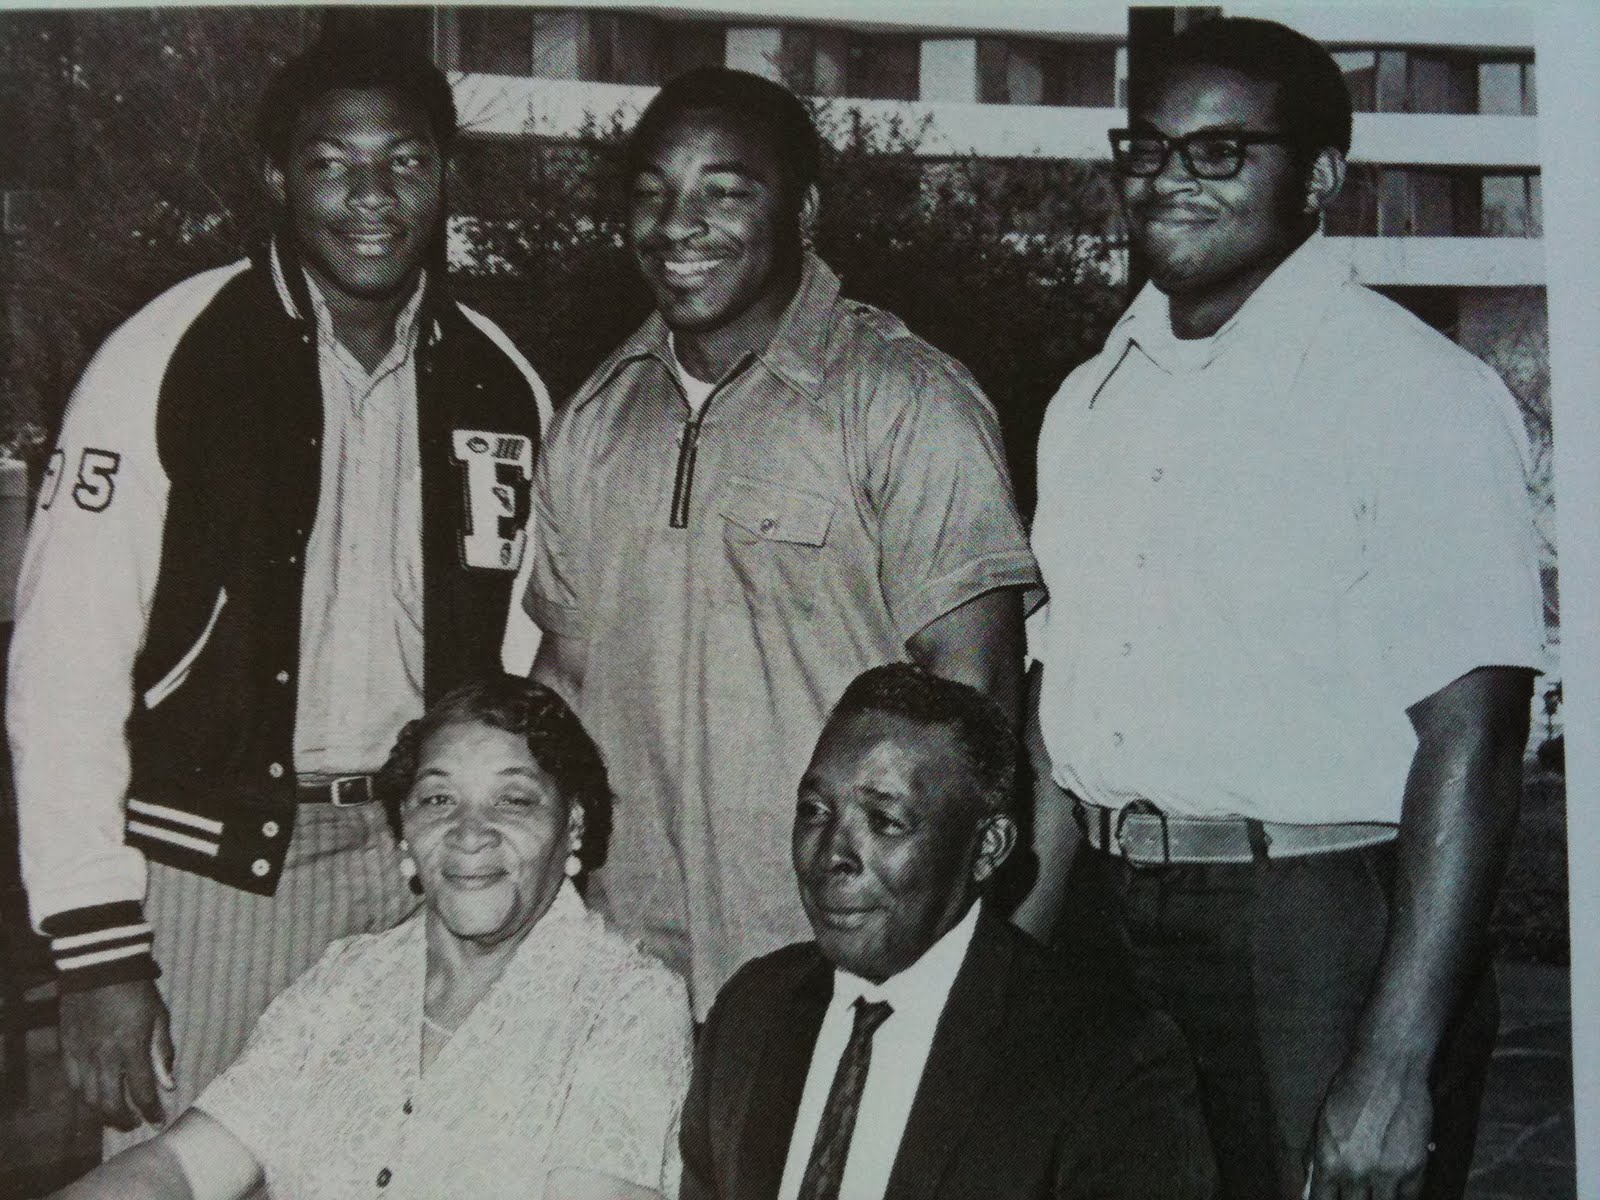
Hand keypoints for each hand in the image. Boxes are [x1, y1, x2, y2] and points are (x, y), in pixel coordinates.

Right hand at [59, 978, 173, 1130]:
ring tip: (116, 1115)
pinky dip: (84, 1096)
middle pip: (110, 1105)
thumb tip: (169, 1085)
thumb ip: (163, 1053)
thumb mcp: (160, 1018)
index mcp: (132, 1049)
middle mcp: (104, 1057)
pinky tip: (96, 1096)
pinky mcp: (67, 1049)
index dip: (151, 1112)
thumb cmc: (138, 991)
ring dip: (103, 1113)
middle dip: (124, 1120)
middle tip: (135, 1122)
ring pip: (88, 1099)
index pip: (142, 1093)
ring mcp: (82, 1055)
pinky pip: (72, 1083)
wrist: (102, 967)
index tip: (158, 1119)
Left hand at [1307, 1046, 1432, 1199]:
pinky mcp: (1415, 1168)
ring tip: (1375, 1193)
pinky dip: (1402, 1196)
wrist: (1387, 1070)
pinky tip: (1396, 1190)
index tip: (1331, 1199)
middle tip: (1356, 1193)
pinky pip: (1410, 1197)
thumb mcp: (1321, 1122)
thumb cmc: (1348, 1090)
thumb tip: (1311, 1187)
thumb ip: (1317, 1158)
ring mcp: (1388, 1174)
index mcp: (1329, 1162)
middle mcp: (1356, 1173)